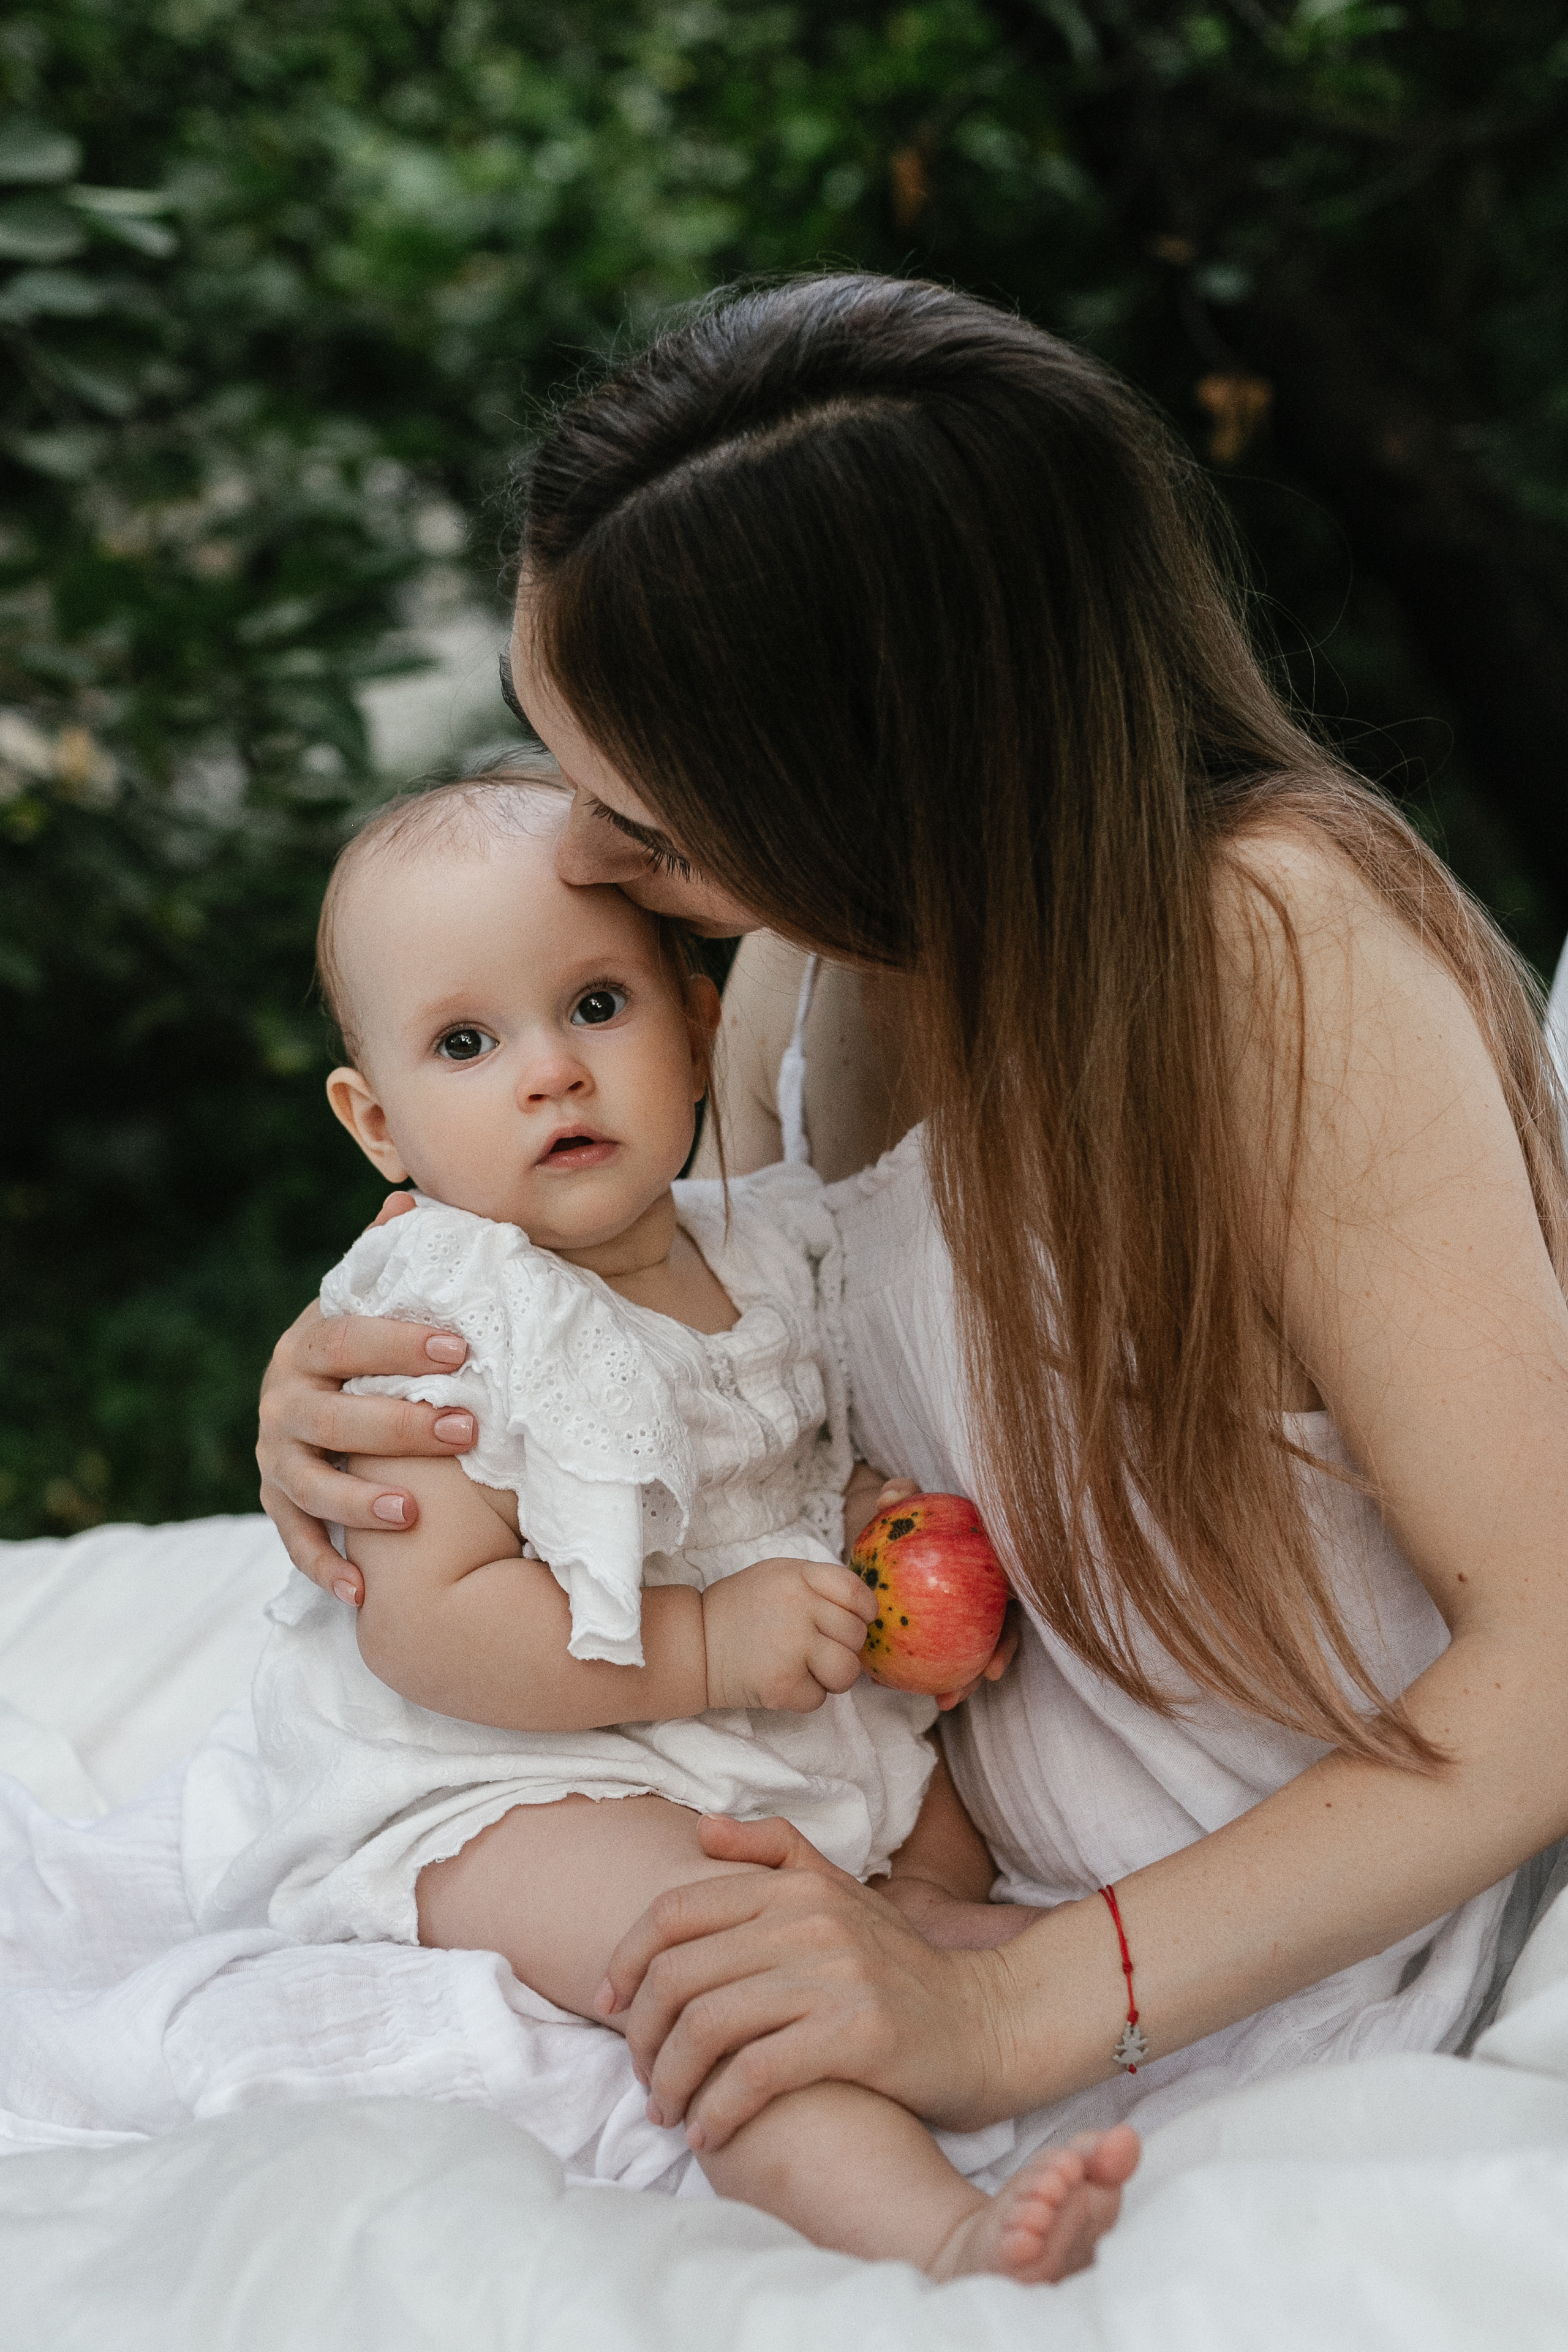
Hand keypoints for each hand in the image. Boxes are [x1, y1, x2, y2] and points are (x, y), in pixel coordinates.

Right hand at [257, 1197, 477, 1601]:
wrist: (322, 1390)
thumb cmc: (372, 1345)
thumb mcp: (378, 1299)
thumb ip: (393, 1258)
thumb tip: (407, 1198)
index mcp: (309, 1341)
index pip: (348, 1336)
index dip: (399, 1341)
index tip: (461, 1347)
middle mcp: (281, 1398)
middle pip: (331, 1415)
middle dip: (399, 1425)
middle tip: (469, 1428)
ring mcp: (275, 1455)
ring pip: (309, 1482)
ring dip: (360, 1501)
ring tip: (416, 1515)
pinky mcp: (278, 1503)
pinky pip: (295, 1540)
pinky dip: (324, 1566)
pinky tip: (362, 1593)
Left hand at [596, 1814, 1012, 2146]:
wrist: (989, 2021)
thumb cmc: (901, 1969)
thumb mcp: (843, 1894)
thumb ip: (775, 1855)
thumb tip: (702, 1828)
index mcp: (795, 1886)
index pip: (674, 1913)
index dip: (626, 1961)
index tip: (609, 2005)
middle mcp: (809, 1921)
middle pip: (679, 1975)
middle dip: (640, 2035)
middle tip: (638, 2076)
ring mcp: (835, 1976)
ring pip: (707, 2026)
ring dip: (670, 2082)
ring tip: (667, 2113)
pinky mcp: (857, 2035)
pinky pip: (755, 2074)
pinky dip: (718, 2111)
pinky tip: (710, 2135)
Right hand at [701, 1558, 875, 1711]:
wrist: (693, 1643)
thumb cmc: (740, 1609)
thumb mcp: (778, 1576)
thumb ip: (819, 1586)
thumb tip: (864, 1610)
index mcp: (798, 1577)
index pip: (855, 1593)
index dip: (864, 1611)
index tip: (856, 1620)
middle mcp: (798, 1608)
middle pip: (855, 1636)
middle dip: (842, 1646)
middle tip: (814, 1647)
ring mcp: (791, 1648)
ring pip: (847, 1672)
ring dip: (832, 1676)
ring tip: (808, 1669)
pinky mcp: (782, 1685)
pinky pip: (819, 1699)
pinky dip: (804, 1696)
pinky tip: (783, 1680)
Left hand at [844, 1478, 1018, 1711]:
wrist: (891, 1524)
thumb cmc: (908, 1513)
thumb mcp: (904, 1500)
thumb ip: (901, 1493)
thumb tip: (891, 1497)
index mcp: (991, 1566)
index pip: (1010, 1606)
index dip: (1007, 1642)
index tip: (993, 1669)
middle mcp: (986, 1593)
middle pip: (995, 1637)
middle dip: (982, 1670)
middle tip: (960, 1693)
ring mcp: (966, 1611)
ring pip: (970, 1650)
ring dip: (959, 1680)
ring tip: (941, 1702)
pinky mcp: (938, 1624)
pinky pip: (933, 1650)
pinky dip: (921, 1668)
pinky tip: (895, 1683)